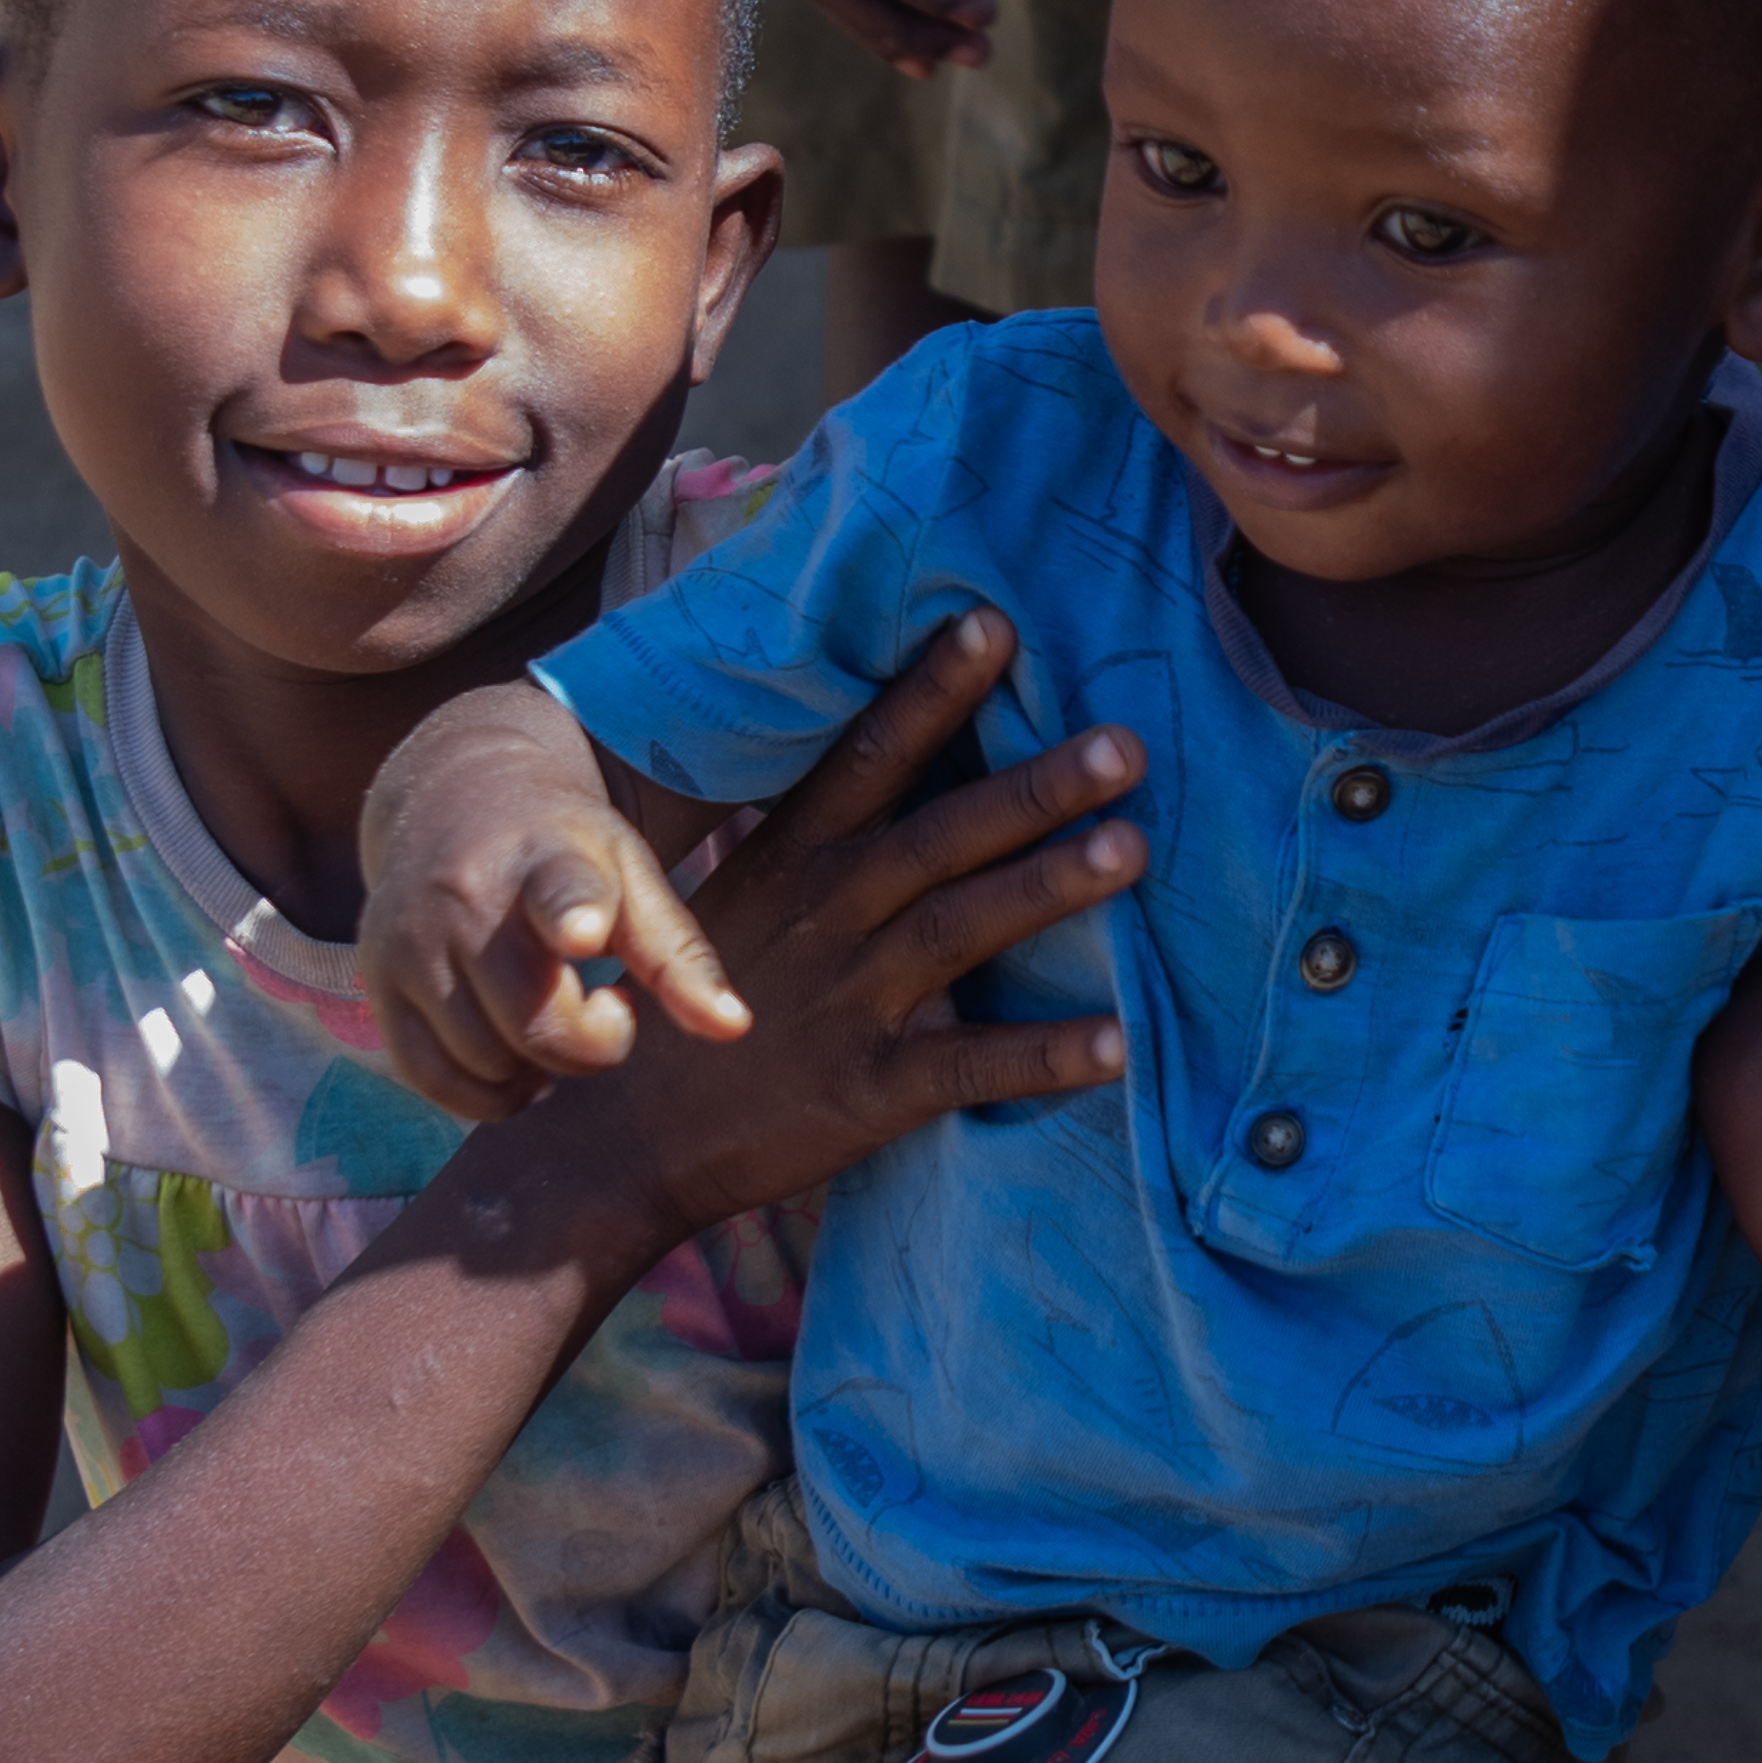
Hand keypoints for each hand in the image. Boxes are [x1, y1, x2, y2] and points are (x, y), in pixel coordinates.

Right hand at [360, 686, 754, 1121]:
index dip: (573, 912)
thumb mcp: (631, 874)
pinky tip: (514, 1058)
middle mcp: (463, 898)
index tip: (583, 930)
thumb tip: (735, 1029)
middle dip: (590, 1044)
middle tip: (607, 1003)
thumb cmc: (564, 850)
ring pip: (484, 1061)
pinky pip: (430, 1077)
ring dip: (536, 1069)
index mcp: (546, 857)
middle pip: (534, 1022)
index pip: (558, 888)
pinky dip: (482, 1092)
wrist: (453, 797)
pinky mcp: (375, 982)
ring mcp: (408, 942)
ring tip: (553, 1012)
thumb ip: (679, 954)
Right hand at [510, 609, 1146, 1235]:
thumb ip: (826, 835)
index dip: (930, 691)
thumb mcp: (747, 897)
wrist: (628, 1137)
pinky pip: (967, 1068)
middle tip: (1125, 744)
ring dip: (1048, 888)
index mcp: (794, 858)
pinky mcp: (869, 1089)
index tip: (994, 625)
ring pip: (960, 930)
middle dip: (1031, 788)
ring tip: (1133, 848)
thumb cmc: (696, 1001)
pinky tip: (1119, 1044)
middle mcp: (826, 917)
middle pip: (938, 837)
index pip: (868, 758)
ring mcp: (850, 1003)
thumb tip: (907, 754)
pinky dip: (1042, 1057)